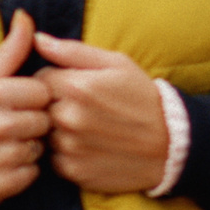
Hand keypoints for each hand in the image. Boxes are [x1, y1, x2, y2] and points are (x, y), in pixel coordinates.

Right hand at [0, 11, 50, 209]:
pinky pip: (30, 175)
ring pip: (40, 149)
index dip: (33, 98)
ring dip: (25, 148)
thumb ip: (9, 50)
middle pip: (46, 121)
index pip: (44, 92)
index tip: (14, 103)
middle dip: (31, 123)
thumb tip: (27, 16)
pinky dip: (18, 172)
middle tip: (5, 126)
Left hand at [34, 32, 167, 192]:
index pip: (38, 79)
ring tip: (89, 129)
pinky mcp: (73, 170)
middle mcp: (67, 117)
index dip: (56, 82)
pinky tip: (91, 147)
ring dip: (59, 131)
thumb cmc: (143, 99)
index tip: (76, 88)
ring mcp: (69, 146)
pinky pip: (54, 158)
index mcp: (76, 87)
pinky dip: (67, 153)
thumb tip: (37, 39)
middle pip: (38, 107)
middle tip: (84, 110)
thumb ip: (73, 51)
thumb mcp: (117, 65)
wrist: (172, 144)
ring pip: (44, 134)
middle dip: (55, 106)